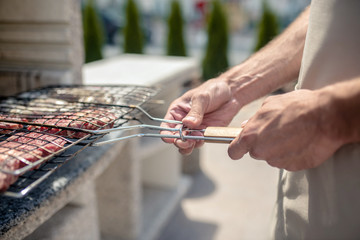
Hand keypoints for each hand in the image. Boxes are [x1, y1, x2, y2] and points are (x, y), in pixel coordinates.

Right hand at [161, 78, 240, 154]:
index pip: (166, 125)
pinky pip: (199, 143)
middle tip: (187, 141)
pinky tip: (203, 138)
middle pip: (175, 137)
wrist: (230, 93)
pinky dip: (199, 144)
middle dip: (179, 141)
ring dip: (189, 145)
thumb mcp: (202, 97)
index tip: (171, 138)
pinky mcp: (205, 133)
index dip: (166, 134)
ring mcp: (194, 129)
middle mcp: (183, 122)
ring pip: (186, 143)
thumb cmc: (212, 90)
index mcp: (177, 111)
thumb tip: (187, 123)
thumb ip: (195, 111)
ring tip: (196, 140)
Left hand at [228, 89, 343, 170]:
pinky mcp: (293, 167)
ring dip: (279, 149)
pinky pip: (288, 161)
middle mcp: (261, 152)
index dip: (237, 150)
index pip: (233, 152)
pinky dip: (292, 154)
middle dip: (263, 145)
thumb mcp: (270, 104)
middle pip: (256, 152)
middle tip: (278, 131)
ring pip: (272, 157)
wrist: (326, 116)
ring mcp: (277, 161)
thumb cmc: (297, 106)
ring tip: (293, 133)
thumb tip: (245, 126)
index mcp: (251, 136)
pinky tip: (302, 141)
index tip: (240, 148)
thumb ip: (254, 118)